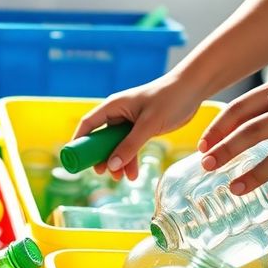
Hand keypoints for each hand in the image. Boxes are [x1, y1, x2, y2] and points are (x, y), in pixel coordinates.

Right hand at [73, 75, 204, 180]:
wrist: (193, 89)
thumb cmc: (170, 99)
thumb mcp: (148, 125)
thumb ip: (130, 146)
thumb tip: (111, 166)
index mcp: (113, 106)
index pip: (88, 125)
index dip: (78, 142)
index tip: (75, 159)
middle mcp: (118, 114)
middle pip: (100, 139)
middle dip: (100, 157)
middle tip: (101, 173)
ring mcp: (129, 122)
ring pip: (116, 146)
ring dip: (117, 162)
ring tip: (121, 179)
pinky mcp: (141, 128)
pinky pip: (130, 147)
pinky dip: (130, 160)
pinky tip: (134, 174)